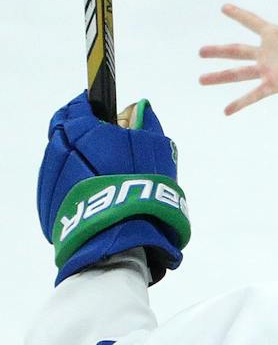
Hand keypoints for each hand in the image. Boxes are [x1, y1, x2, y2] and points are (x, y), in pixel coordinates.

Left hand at [38, 94, 188, 280]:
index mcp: (81, 129)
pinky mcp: (52, 203)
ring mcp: (52, 177)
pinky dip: (80, 185)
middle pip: (68, 130)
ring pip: (66, 160)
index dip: (95, 107)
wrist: (122, 239)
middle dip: (87, 134)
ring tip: (110, 178)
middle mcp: (59, 148)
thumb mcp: (158, 150)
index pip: (79, 105)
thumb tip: (138, 108)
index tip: (109, 116)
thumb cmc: (142, 188)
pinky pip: (65, 186)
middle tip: (112, 148)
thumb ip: (147, 123)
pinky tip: (102, 197)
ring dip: (84, 162)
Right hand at [198, 0, 277, 115]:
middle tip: (200, 51)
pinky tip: (226, 111)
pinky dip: (240, 103)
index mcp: (274, 35)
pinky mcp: (275, 85)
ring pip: (238, 73)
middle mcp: (267, 54)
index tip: (224, 8)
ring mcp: (269, 70)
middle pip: (237, 51)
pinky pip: (254, 95)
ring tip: (200, 79)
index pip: (252, 21)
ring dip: (219, 76)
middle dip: (218, 51)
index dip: (239, 15)